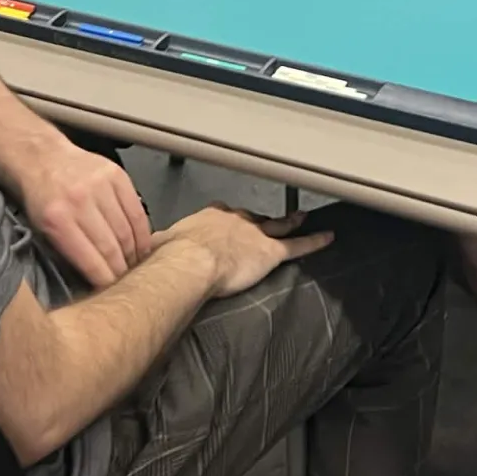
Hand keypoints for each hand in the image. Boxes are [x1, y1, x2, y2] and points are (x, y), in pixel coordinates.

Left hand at [21, 140, 154, 286]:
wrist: (42, 157)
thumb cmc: (40, 197)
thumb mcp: (41, 228)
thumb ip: (67, 251)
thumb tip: (95, 278)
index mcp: (57, 220)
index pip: (91, 260)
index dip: (106, 281)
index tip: (113, 293)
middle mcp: (80, 201)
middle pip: (112, 247)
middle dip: (122, 270)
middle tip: (127, 282)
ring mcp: (100, 186)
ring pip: (127, 230)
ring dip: (133, 252)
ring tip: (135, 265)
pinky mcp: (116, 175)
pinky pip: (136, 210)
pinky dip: (142, 231)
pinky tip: (142, 244)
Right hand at [163, 205, 332, 297]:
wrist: (191, 261)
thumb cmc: (173, 255)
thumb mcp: (161, 244)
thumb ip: (160, 244)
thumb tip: (148, 248)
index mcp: (210, 217)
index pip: (223, 214)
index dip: (227, 219)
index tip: (226, 222)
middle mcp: (235, 220)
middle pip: (252, 217)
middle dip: (258, 220)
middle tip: (263, 222)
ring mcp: (255, 233)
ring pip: (277, 224)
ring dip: (290, 221)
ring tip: (301, 217)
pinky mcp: (270, 251)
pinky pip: (297, 245)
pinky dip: (313, 241)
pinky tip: (328, 238)